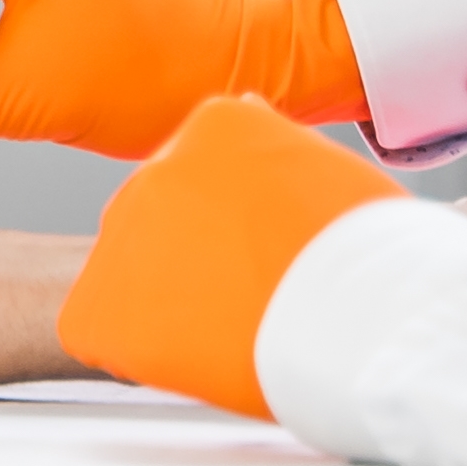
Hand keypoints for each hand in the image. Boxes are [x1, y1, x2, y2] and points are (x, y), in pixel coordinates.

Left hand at [55, 95, 416, 415]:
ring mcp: (123, 232)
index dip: (242, 235)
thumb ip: (272, 150)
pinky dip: (136, 353)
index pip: (205, 182)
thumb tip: (246, 108)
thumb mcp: (326, 171)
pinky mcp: (98, 304)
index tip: (279, 257)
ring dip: (173, 308)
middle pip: (167, 227)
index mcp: (218, 124)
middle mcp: (156, 165)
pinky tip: (194, 357)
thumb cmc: (368, 258)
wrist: (361, 318)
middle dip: (202, 266)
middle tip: (260, 298)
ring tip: (239, 328)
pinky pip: (98, 330)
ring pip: (133, 279)